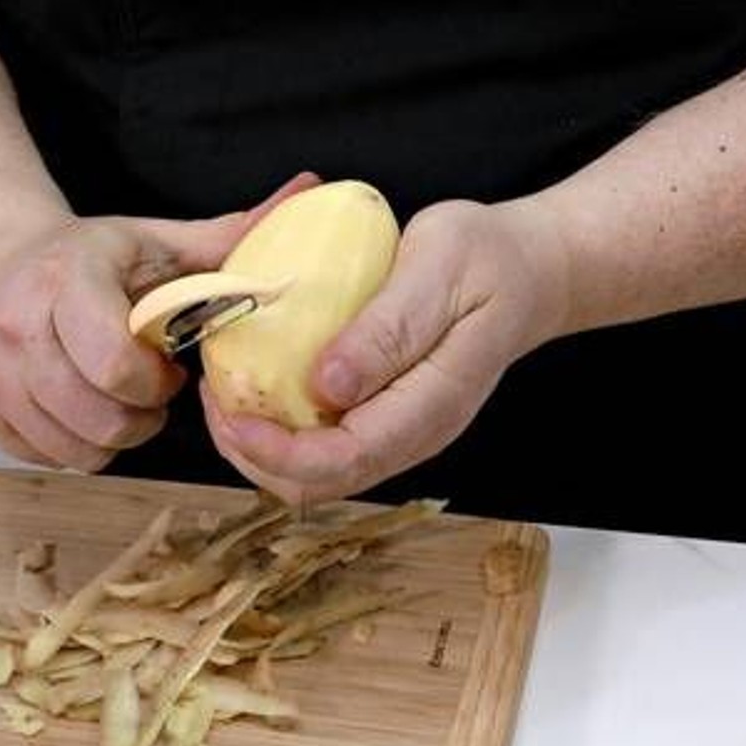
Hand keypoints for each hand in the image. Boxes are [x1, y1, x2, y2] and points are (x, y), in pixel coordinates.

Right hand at [0, 174, 317, 468]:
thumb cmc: (92, 259)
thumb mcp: (159, 241)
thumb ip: (234, 232)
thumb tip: (311, 192)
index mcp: (68, 277)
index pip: (113, 361)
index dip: (154, 380)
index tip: (167, 365)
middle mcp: (17, 325)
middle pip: (98, 416)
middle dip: (141, 417)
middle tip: (149, 391)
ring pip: (75, 447)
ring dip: (112, 436)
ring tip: (118, 399)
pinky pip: (45, 457)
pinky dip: (75, 445)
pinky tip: (83, 409)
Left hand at [202, 198, 568, 503]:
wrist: (531, 271)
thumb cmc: (489, 260)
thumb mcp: (441, 269)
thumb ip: (390, 328)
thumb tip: (327, 384)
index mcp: (429, 408)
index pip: (342, 461)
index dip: (276, 451)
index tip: (230, 409)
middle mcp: (412, 436)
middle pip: (317, 485)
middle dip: (252, 455)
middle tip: (214, 394)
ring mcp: (398, 433)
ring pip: (314, 474)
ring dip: (259, 445)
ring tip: (225, 387)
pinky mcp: (384, 417)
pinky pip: (322, 444)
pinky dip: (278, 426)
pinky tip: (257, 381)